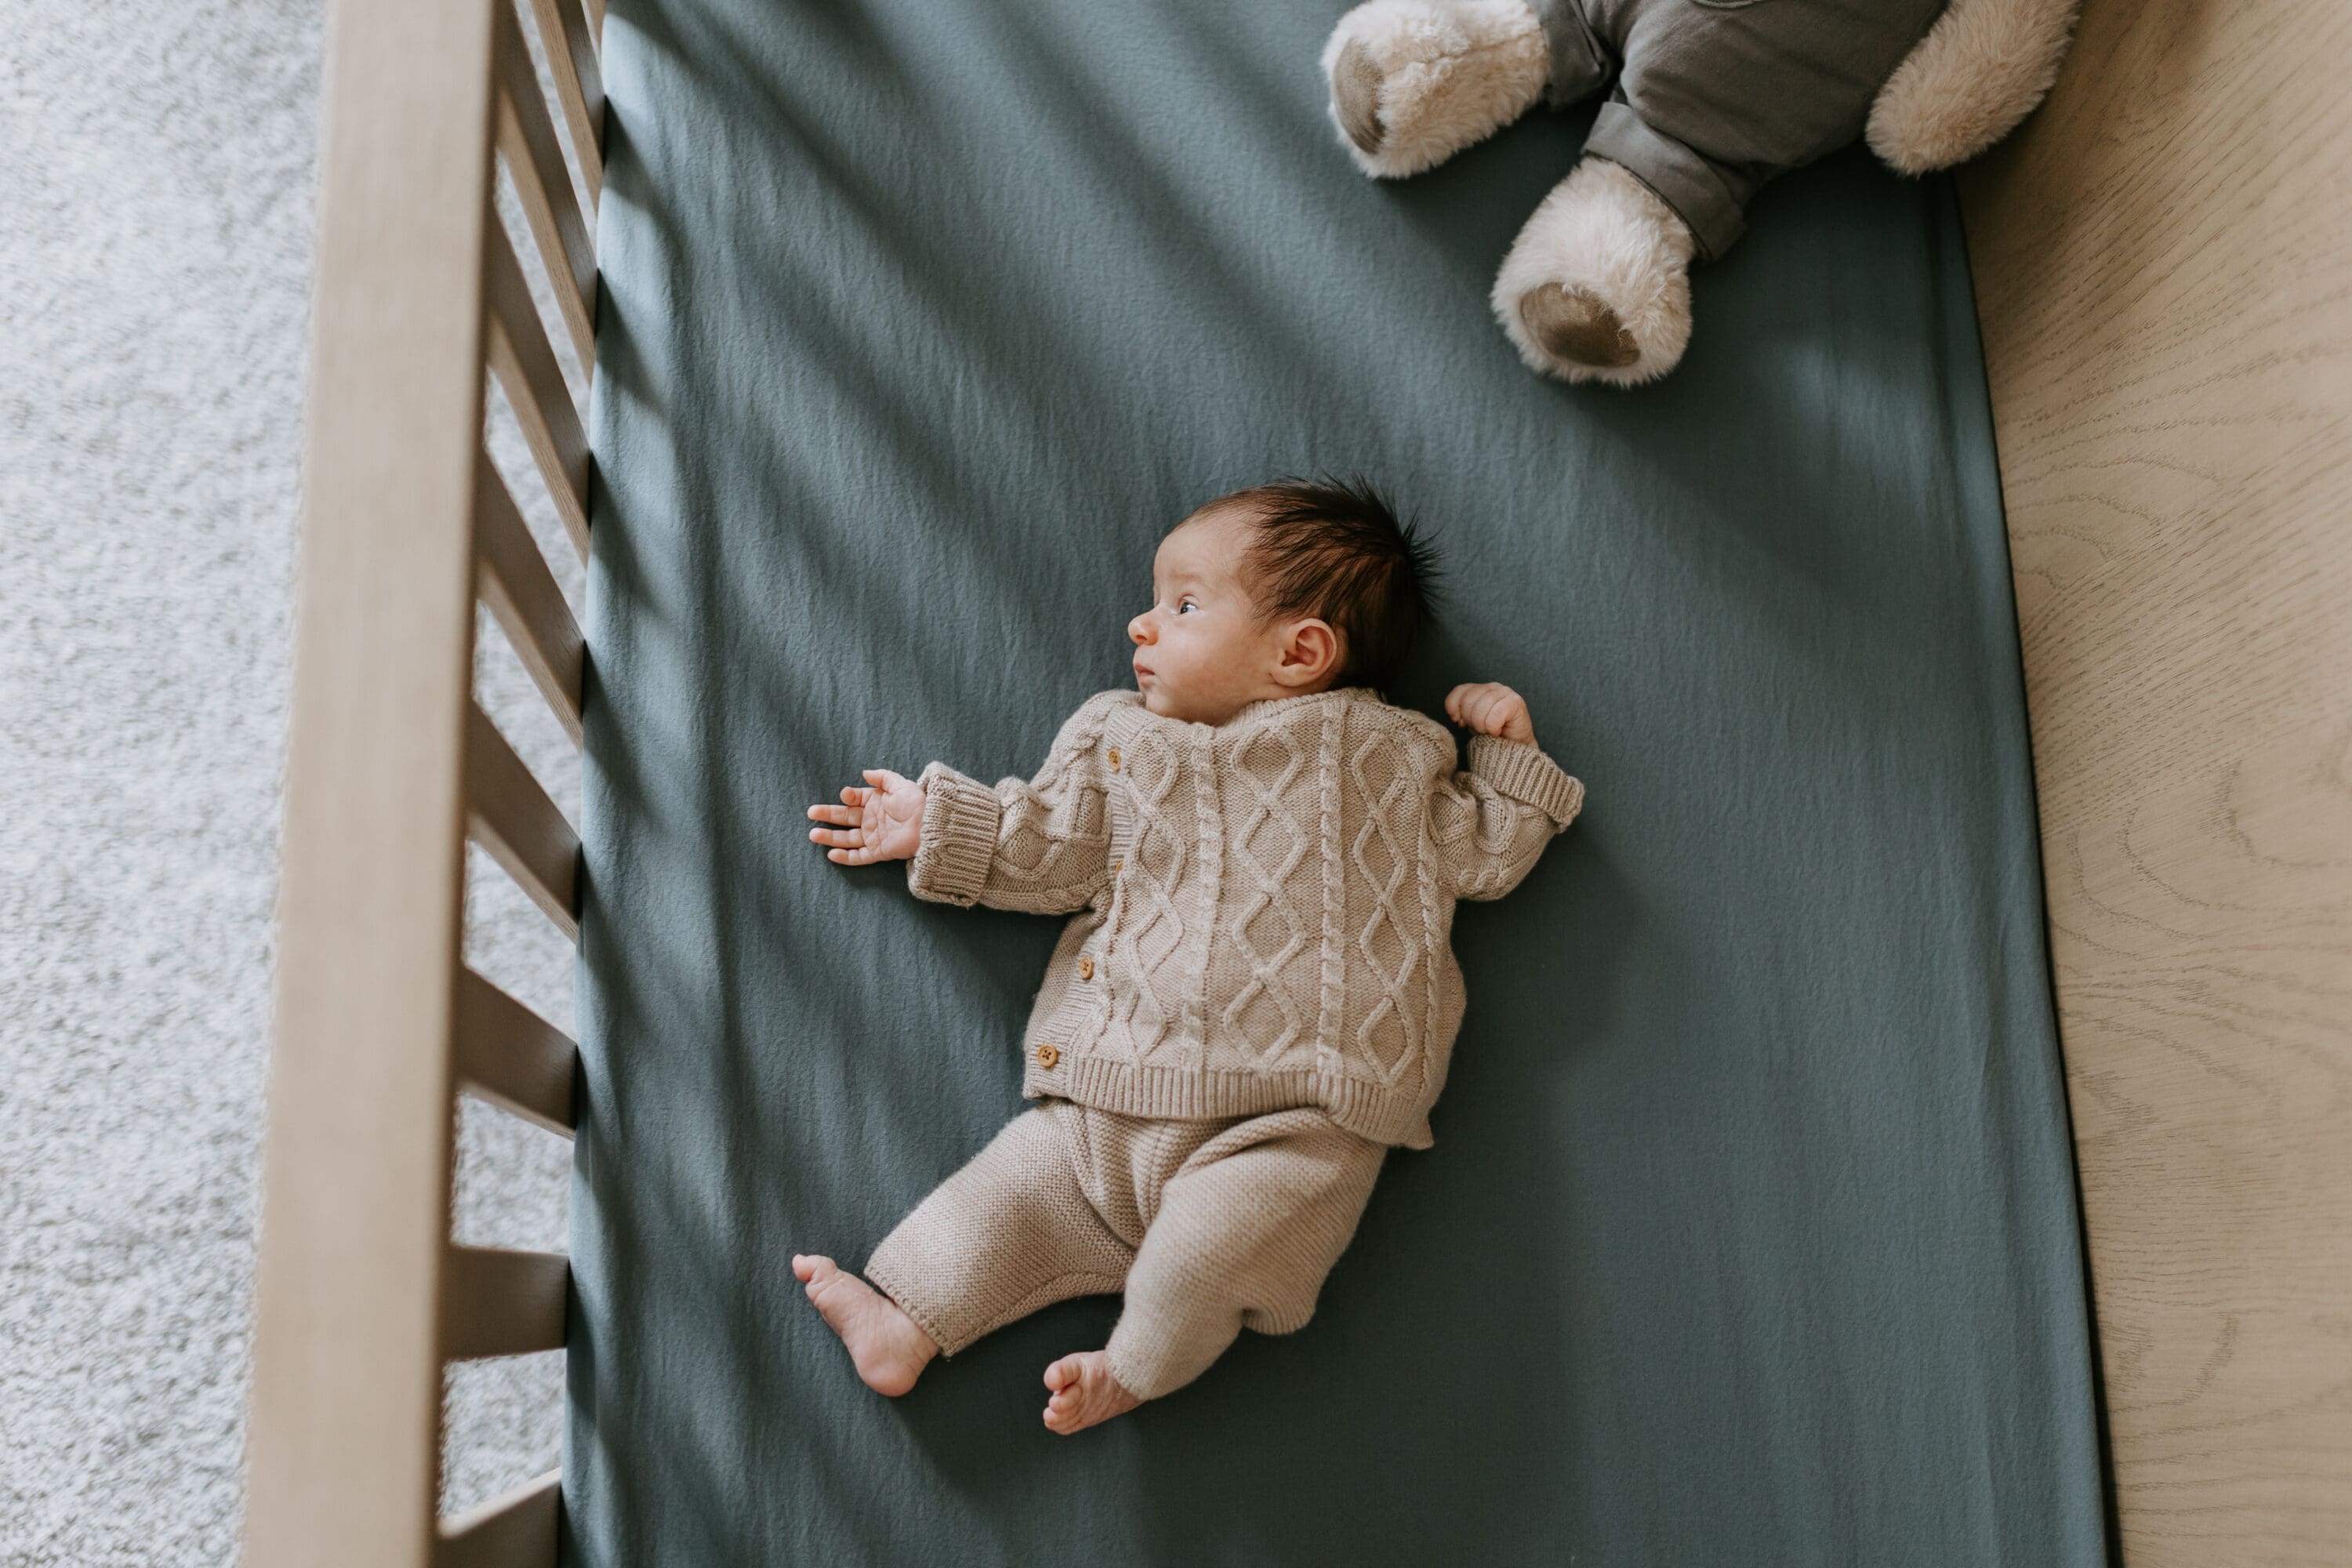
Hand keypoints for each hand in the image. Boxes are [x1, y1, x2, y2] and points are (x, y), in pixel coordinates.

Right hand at [808, 769, 925, 863]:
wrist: (931, 825)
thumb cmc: (917, 803)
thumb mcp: (900, 784)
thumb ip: (882, 777)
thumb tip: (864, 772)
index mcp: (876, 802)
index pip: (855, 800)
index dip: (848, 797)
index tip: (845, 796)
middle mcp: (872, 820)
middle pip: (845, 818)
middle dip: (827, 815)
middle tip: (810, 813)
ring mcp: (874, 837)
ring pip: (847, 838)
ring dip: (830, 837)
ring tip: (813, 835)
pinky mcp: (878, 852)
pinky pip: (859, 856)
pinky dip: (845, 857)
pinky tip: (831, 854)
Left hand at [1444, 682, 1535, 744]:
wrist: (1515, 749)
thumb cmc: (1494, 734)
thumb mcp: (1472, 722)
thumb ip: (1462, 714)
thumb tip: (1456, 716)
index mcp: (1480, 689)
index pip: (1459, 691)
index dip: (1454, 708)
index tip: (1460, 722)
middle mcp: (1492, 686)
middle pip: (1468, 700)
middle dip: (1471, 720)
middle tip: (1481, 729)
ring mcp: (1505, 692)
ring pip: (1480, 708)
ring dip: (1482, 726)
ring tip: (1490, 730)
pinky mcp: (1516, 702)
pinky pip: (1494, 715)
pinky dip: (1493, 728)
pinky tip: (1498, 731)